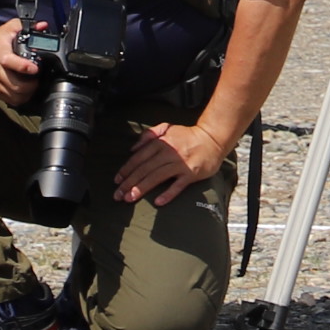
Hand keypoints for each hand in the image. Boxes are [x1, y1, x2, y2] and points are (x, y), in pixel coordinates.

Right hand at [0, 26, 42, 109]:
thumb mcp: (9, 28)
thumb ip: (26, 26)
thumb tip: (42, 26)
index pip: (9, 61)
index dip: (23, 66)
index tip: (35, 68)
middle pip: (13, 84)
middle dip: (31, 85)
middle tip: (38, 80)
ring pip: (12, 95)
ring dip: (26, 94)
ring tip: (33, 86)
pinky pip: (8, 99)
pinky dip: (19, 98)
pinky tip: (24, 91)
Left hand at [115, 119, 231, 207]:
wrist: (213, 139)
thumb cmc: (187, 136)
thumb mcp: (167, 128)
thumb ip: (149, 135)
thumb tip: (132, 149)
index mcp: (161, 143)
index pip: (139, 158)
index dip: (126, 170)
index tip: (117, 181)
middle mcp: (169, 153)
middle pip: (145, 169)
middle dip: (129, 183)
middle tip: (118, 195)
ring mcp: (181, 164)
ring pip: (157, 177)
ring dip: (142, 188)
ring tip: (130, 198)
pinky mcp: (192, 173)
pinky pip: (178, 185)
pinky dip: (168, 193)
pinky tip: (158, 202)